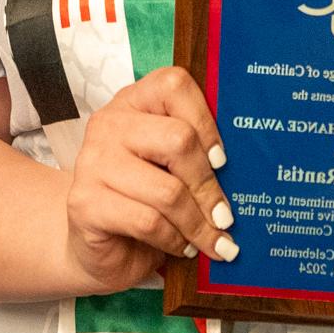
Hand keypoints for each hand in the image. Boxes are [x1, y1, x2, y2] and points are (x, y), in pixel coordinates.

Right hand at [62, 65, 238, 295]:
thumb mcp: (168, 167)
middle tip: (225, 215)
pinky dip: (175, 240)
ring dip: (197, 224)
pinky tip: (183, 247)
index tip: (222, 161)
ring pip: (167, 191)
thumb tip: (248, 166)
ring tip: (212, 240)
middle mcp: (109, 124)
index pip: (174, 86)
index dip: (207, 122)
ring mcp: (92, 162)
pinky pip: (148, 221)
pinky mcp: (85, 203)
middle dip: (208, 186)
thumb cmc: (142, 199)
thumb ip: (195, 153)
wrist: (97, 244)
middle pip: (179, 140)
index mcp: (134, 102)